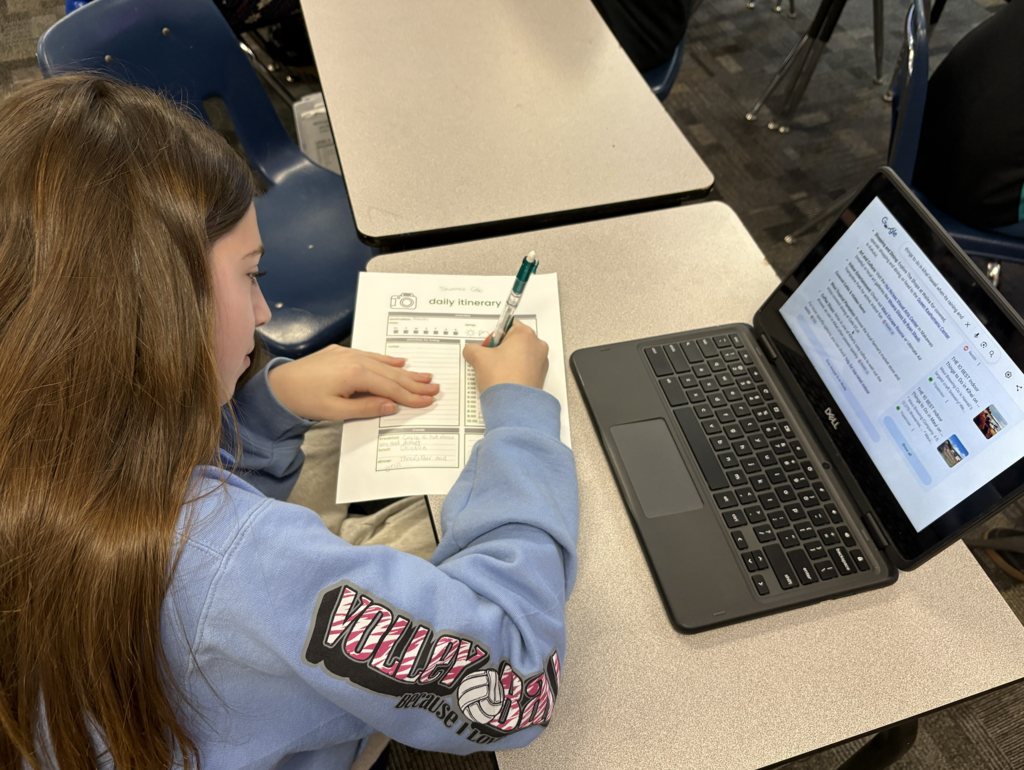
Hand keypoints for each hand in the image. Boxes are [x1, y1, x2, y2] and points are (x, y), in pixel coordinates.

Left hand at [267, 345, 439, 420]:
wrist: (278, 386)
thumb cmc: (304, 401)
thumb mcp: (336, 412)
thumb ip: (366, 407)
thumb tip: (392, 405)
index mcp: (355, 375)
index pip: (391, 388)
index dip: (411, 396)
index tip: (427, 400)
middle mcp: (355, 360)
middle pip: (392, 374)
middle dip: (415, 382)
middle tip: (435, 388)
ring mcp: (348, 354)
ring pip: (384, 363)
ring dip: (405, 371)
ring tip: (424, 376)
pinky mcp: (341, 353)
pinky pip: (370, 355)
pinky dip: (386, 360)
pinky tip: (398, 361)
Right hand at [462, 320, 548, 392]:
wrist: (513, 407)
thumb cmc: (500, 378)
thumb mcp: (478, 358)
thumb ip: (472, 348)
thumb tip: (471, 350)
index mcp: (525, 335)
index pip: (508, 324)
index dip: (494, 335)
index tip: (487, 347)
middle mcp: (537, 346)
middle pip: (514, 340)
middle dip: (500, 349)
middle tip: (489, 361)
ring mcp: (541, 362)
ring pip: (520, 355)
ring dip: (507, 361)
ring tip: (496, 373)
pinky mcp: (540, 377)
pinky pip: (525, 368)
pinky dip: (515, 372)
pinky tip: (505, 381)